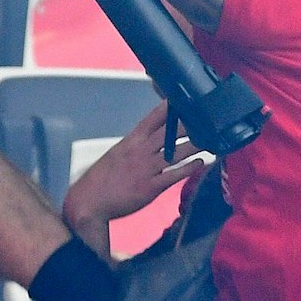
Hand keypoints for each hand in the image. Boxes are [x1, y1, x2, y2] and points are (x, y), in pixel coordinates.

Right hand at [62, 104, 204, 247]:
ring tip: (211, 139)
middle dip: (189, 125)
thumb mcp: (117, 154)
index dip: (168, 108)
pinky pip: (174, 175)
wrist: (89, 202)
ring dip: (195, 145)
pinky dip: (189, 168)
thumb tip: (152, 138)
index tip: (182, 98)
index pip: (152, 119)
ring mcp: (146, 169)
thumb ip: (135, 145)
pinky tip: (201, 162)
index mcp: (130, 141)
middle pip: (169, 133)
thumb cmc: (102, 178)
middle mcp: (140, 151)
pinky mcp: (151, 187)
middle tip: (206, 119)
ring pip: (176, 153)